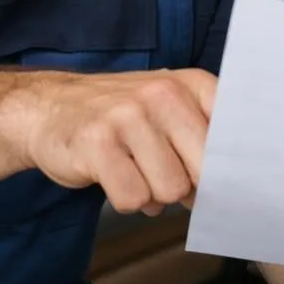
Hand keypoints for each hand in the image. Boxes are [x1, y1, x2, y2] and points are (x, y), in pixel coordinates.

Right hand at [15, 68, 215, 215]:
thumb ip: (204, 140)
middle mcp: (164, 93)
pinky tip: (113, 176)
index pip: (235, 136)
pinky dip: (125, 199)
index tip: (225, 183)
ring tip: (134, 170)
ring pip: (171, 189)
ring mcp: (130, 115)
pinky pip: (133, 198)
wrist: (48, 107)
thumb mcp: (170, 111)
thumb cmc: (120, 117)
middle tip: (163, 174)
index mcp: (193, 84)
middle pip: (205, 172)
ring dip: (153, 194)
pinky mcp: (98, 142)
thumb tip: (233, 190)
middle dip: (188, 187)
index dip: (230, 170)